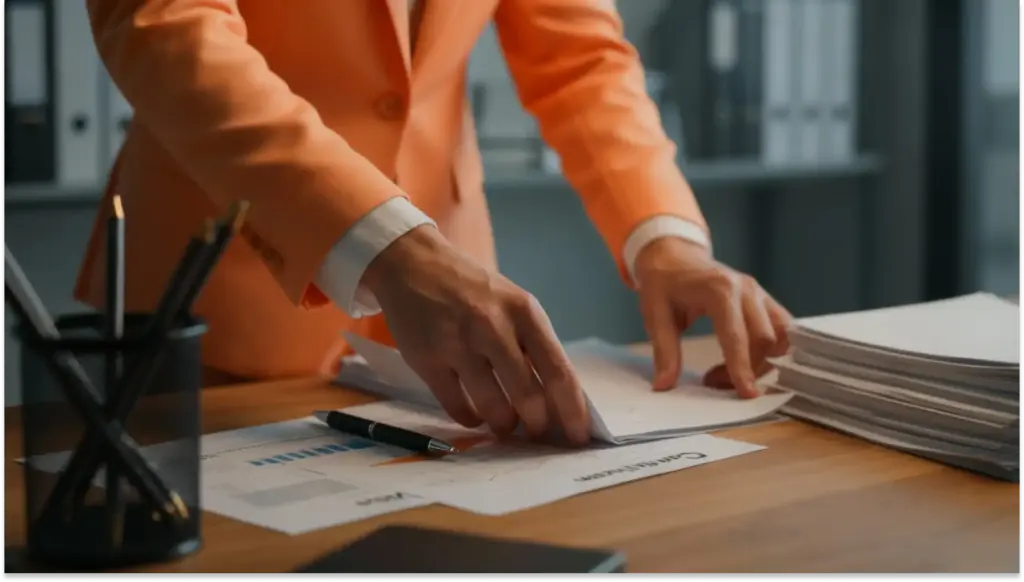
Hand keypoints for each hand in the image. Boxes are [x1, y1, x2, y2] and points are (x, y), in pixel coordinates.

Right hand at [362, 225, 590, 443]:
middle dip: (537, 423)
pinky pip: (457, 407)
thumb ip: (534, 345)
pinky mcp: (427, 360)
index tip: (579, 436)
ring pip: (493, 407)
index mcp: (524, 312)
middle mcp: (493, 327)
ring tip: (504, 423)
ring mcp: (458, 344)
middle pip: (528, 395)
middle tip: (536, 431)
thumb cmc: (473, 290)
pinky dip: (471, 419)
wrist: (413, 264)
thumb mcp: (513, 304)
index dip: (572, 409)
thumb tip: (558, 399)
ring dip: (504, 424)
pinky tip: (474, 415)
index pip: (558, 370)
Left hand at [633, 237, 792, 397]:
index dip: (742, 367)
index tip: (746, 394)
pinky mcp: (765, 300)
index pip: (737, 335)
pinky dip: (771, 350)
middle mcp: (746, 289)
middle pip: (764, 339)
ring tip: (730, 373)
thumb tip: (664, 385)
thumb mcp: (654, 314)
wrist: (674, 256)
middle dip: (747, 369)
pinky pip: (783, 329)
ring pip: (781, 335)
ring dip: (763, 362)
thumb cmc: (663, 284)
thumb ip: (663, 350)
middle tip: (714, 382)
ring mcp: (759, 293)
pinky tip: (746, 360)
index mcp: (719, 290)